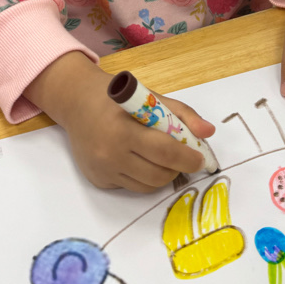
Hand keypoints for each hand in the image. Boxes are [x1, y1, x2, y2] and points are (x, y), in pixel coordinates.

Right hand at [25, 52, 215, 192]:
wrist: (76, 102)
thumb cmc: (116, 97)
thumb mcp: (150, 96)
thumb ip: (182, 114)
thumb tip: (208, 132)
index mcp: (123, 130)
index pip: (164, 152)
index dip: (188, 158)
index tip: (200, 158)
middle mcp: (110, 154)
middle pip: (158, 175)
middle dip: (177, 168)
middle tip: (183, 158)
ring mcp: (102, 170)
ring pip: (147, 187)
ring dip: (162, 175)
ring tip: (161, 158)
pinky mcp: (98, 181)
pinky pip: (131, 186)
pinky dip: (142, 177)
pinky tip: (138, 159)